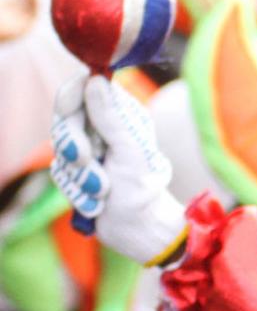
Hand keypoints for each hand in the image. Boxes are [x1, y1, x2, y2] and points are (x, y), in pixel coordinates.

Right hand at [50, 73, 186, 264]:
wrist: (138, 230)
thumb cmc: (142, 190)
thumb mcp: (129, 150)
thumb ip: (110, 117)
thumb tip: (94, 80)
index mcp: (123, 115)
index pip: (84, 90)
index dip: (72, 98)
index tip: (71, 111)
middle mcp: (104, 129)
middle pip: (64, 119)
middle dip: (73, 143)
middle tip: (86, 160)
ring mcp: (90, 150)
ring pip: (60, 149)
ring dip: (80, 175)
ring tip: (103, 191)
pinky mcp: (78, 171)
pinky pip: (60, 173)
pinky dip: (78, 190)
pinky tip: (97, 202)